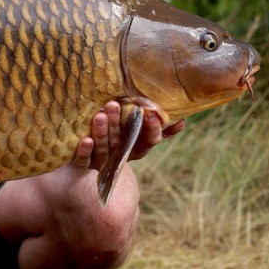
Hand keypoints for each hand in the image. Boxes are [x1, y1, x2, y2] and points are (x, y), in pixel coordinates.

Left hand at [71, 101, 185, 169]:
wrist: (91, 158)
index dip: (151, 128)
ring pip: (104, 148)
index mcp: (137, 148)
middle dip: (119, 124)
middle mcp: (121, 155)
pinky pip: (85, 160)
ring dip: (103, 132)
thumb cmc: (120, 137)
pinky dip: (85, 151)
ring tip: (100, 115)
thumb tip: (182, 120)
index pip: (149, 141)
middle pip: (123, 142)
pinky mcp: (85, 164)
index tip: (150, 112)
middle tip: (114, 104)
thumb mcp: (139, 132)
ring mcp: (103, 161)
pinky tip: (85, 140)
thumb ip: (158, 127)